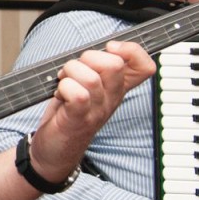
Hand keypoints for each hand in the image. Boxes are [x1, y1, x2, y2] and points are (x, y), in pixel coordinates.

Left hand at [27, 41, 154, 179]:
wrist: (53, 151)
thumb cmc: (67, 114)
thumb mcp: (86, 85)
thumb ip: (94, 66)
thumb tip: (96, 48)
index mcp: (117, 88)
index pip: (145, 67)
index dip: (132, 50)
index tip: (111, 48)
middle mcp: (112, 99)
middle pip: (115, 64)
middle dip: (88, 58)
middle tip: (74, 70)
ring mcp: (97, 111)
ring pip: (92, 77)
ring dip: (70, 73)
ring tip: (63, 81)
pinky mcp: (79, 119)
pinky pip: (78, 94)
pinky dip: (64, 88)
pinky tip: (59, 94)